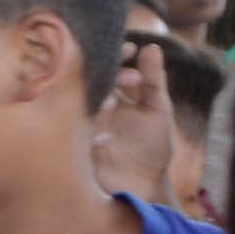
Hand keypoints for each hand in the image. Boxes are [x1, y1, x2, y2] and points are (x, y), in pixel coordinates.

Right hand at [90, 34, 175, 202]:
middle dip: (106, 77)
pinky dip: (91, 136)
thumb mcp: (158, 110)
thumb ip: (154, 80)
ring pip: (82, 107)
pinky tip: (104, 140)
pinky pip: (76, 138)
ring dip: (96, 103)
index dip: (118, 56)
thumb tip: (152, 46)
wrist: (145, 186)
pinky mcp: (78, 149)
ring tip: (111, 104)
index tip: (129, 48)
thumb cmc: (153, 148)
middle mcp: (96, 109)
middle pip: (93, 84)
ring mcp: (84, 128)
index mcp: (115, 97)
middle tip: (121, 76)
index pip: (111, 69)